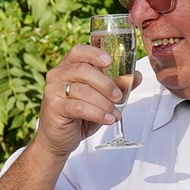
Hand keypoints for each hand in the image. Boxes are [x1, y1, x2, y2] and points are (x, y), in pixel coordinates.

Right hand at [34, 44, 133, 159]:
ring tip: (115, 113)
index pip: (79, 52)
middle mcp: (58, 75)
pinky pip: (78, 107)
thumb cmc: (78, 115)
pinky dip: (97, 113)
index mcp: (69, 67)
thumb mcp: (101, 98)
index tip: (110, 61)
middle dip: (105, 83)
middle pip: (83, 70)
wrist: (59, 138)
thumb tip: (135, 76)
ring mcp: (54, 90)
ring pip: (83, 90)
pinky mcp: (54, 107)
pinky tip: (107, 119)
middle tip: (118, 96)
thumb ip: (117, 85)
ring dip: (104, 103)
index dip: (94, 54)